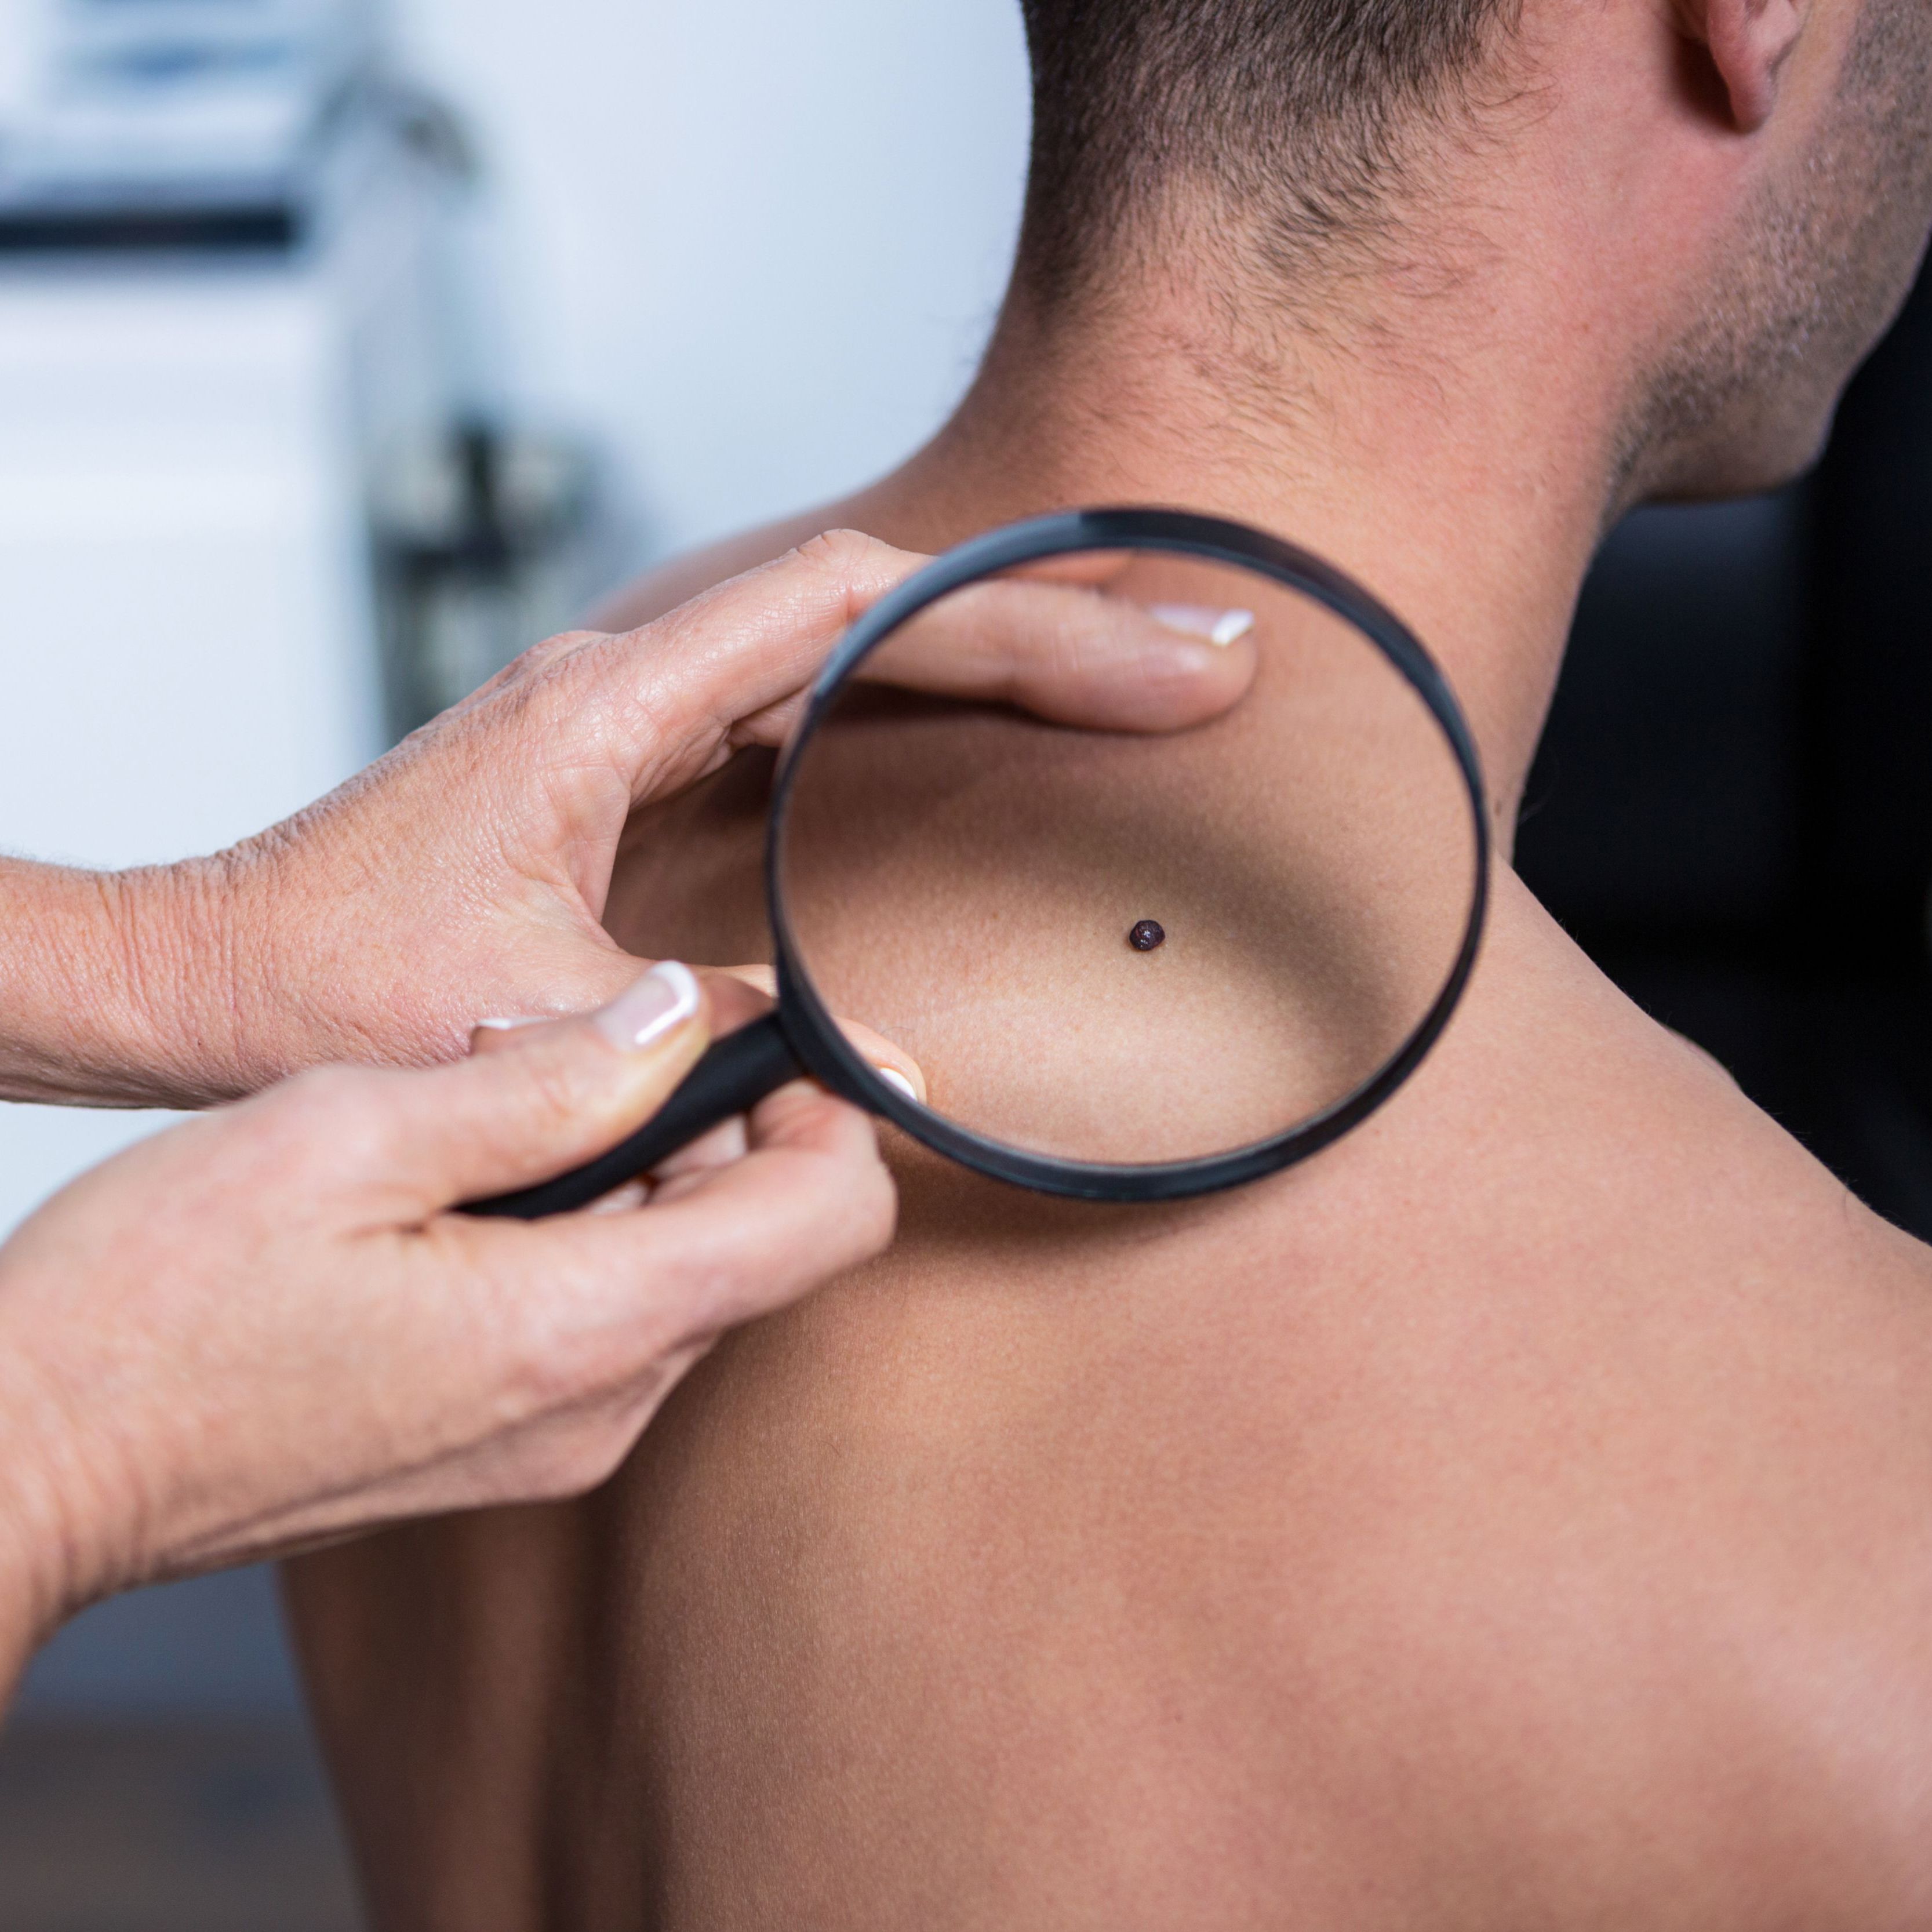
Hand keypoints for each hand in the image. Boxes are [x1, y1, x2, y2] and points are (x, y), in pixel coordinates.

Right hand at [0, 963, 894, 1663]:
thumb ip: (545, 1082)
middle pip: (764, 1241)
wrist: (39, 1462)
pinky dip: (582, 1237)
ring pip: (687, 1273)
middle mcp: (600, 1407)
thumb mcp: (348, 1134)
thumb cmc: (152, 1304)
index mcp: (583, 1327)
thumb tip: (679, 1019)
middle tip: (563, 1060)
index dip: (825, 1107)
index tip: (752, 1037)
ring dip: (631, 1178)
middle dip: (707, 1128)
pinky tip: (462, 1196)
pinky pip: (612, 1320)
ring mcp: (559, 1442)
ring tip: (485, 1126)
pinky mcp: (511, 1448)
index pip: (826, 1216)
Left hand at [116, 530, 1253, 1103]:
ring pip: (855, 645)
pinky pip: (808, 699)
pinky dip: (916, 699)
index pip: (859, 610)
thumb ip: (695, 1025)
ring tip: (1138, 674)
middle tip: (1204, 661)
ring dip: (997, 655)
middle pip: (887, 610)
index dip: (1020, 624)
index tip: (1150, 657)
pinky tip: (984, 723)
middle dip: (1055, 631)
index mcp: (613, 702)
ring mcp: (636, 714)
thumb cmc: (322, 978)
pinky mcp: (635, 759)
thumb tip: (857, 1048)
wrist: (205, 971)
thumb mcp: (525, 1022)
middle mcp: (631, 679)